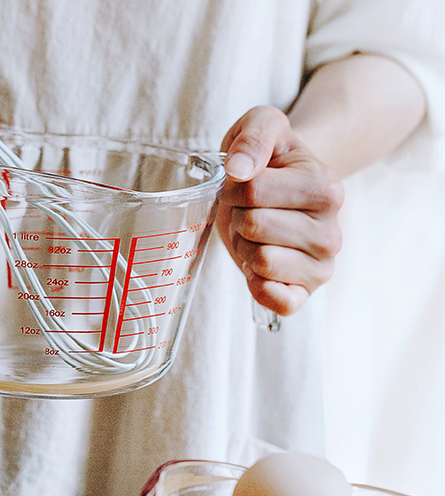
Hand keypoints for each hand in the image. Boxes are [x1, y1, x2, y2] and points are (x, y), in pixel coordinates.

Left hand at [216, 106, 343, 315]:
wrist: (278, 189)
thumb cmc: (269, 160)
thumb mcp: (262, 125)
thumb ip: (254, 134)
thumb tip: (240, 169)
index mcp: (326, 187)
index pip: (253, 191)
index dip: (233, 188)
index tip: (243, 184)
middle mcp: (331, 231)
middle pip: (254, 227)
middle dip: (238, 218)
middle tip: (250, 211)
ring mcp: (321, 267)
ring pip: (260, 262)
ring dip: (244, 248)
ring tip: (256, 235)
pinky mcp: (304, 294)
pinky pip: (276, 301)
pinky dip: (257, 285)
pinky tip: (258, 267)